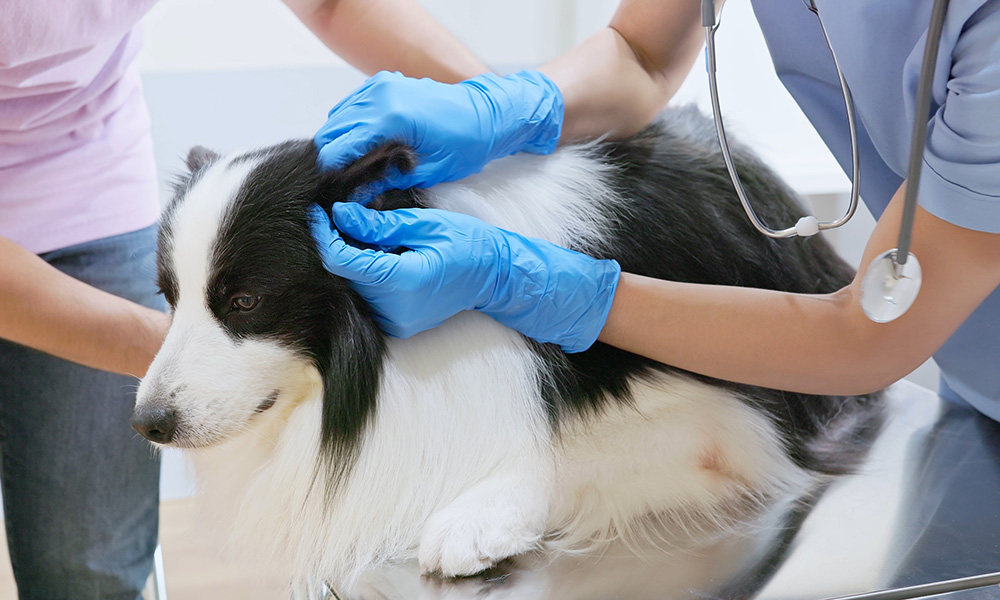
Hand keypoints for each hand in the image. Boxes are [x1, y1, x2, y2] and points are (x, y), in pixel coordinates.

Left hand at [308, 203, 620, 352]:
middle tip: (347, 215)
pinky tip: (384, 257)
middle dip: (342, 243)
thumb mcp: (424, 224)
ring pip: (355, 286)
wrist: (496, 276)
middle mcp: (394, 309)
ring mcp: (396, 321)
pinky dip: (369, 275)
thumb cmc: (468, 244)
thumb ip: (379, 224)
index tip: (321, 211)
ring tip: (371, 234)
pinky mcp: (398, 325)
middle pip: (346, 273)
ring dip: (355, 259)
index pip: (342, 260)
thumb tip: (340, 215)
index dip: (325, 234)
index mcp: (402, 281)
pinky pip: (370, 298)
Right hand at [313, 70, 562, 200]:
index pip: (340, 147)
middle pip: (333, 130)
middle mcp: (381, 95)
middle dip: (331, 158)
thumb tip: (358, 197)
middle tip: (339, 183)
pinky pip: (352, 105)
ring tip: (350, 168)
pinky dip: (350, 125)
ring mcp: (380, 84)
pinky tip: (360, 147)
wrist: (488, 114)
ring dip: (339, 142)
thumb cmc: (467, 142)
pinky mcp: (383, 82)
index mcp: (391, 117)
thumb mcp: (428, 172)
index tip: (332, 191)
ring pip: (338, 117)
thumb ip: (388, 182)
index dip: (331, 172)